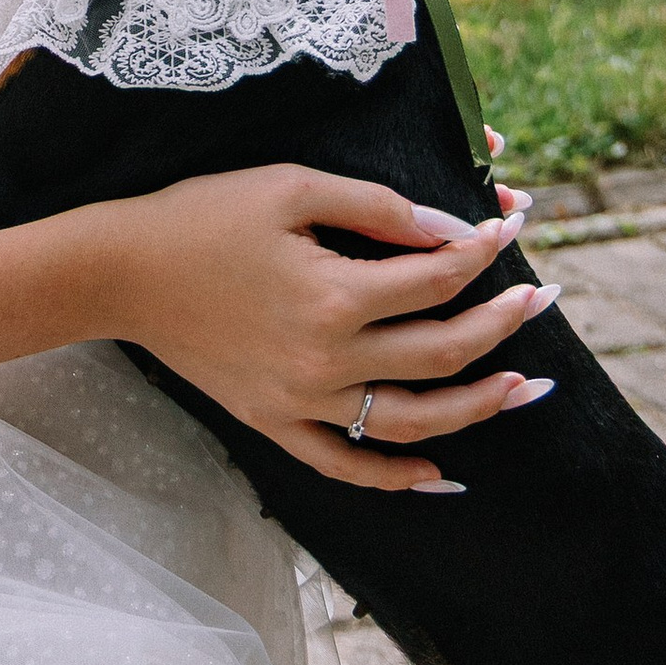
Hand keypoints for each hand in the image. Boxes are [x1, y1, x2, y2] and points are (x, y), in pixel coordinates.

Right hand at [97, 163, 556, 492]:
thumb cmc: (204, 216)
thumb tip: (450, 231)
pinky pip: (345, 465)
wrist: (122, 271)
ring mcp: (301, 401)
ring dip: (476, 407)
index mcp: (334, 295)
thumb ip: (376, 207)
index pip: (436, 279)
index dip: (482, 253)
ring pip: (411, 421)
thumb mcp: (291, 187)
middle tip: (542, 299)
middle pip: (441, 353)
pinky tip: (442, 474)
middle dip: (501, 325)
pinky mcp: (274, 422)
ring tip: (525, 388)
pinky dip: (398, 477)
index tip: (511, 230)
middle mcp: (326, 359)